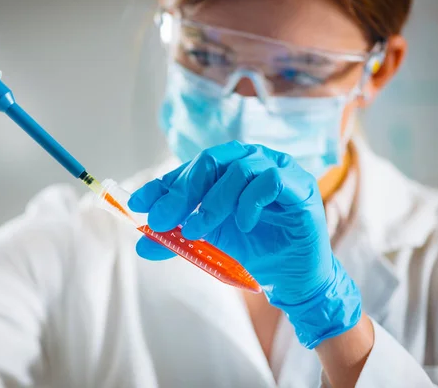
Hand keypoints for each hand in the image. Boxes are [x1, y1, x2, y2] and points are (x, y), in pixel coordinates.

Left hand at [129, 141, 360, 348]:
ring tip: (197, 230)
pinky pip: (270, 180)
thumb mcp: (206, 242)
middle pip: (211, 162)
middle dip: (182, 192)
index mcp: (227, 169)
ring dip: (212, 201)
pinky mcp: (299, 185)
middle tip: (162, 220)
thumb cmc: (251, 250)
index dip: (162, 185)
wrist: (290, 277)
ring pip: (238, 169)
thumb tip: (141, 244)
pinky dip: (249, 202)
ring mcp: (277, 168)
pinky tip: (242, 225)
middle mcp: (250, 161)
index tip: (138, 204)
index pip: (190, 169)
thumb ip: (176, 238)